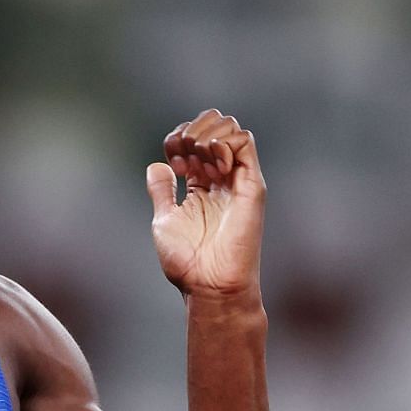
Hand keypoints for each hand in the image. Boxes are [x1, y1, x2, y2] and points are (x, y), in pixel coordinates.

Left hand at [144, 109, 265, 299]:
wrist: (209, 284)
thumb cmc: (188, 262)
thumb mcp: (165, 219)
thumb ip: (162, 191)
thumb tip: (158, 165)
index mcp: (201, 185)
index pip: (195, 137)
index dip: (178, 139)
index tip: (172, 166)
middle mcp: (222, 178)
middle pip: (214, 126)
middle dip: (192, 130)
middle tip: (183, 159)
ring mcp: (237, 180)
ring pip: (231, 128)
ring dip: (207, 134)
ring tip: (196, 159)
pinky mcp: (251, 185)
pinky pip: (244, 142)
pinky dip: (223, 143)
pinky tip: (211, 165)